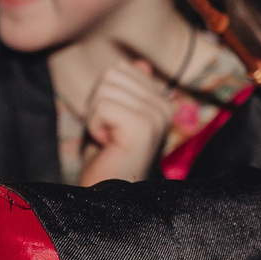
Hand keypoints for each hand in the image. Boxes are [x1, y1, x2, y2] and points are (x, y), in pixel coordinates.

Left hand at [78, 60, 172, 184]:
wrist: (108, 197)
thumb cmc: (108, 158)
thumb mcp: (115, 116)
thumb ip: (127, 90)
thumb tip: (141, 63)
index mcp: (162, 101)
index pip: (120, 69)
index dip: (103, 97)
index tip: (112, 126)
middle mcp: (166, 106)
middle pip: (112, 74)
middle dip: (98, 105)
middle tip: (109, 134)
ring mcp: (157, 116)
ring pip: (105, 89)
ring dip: (96, 117)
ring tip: (109, 140)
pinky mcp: (143, 127)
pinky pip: (102, 106)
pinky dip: (95, 127)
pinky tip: (108, 146)